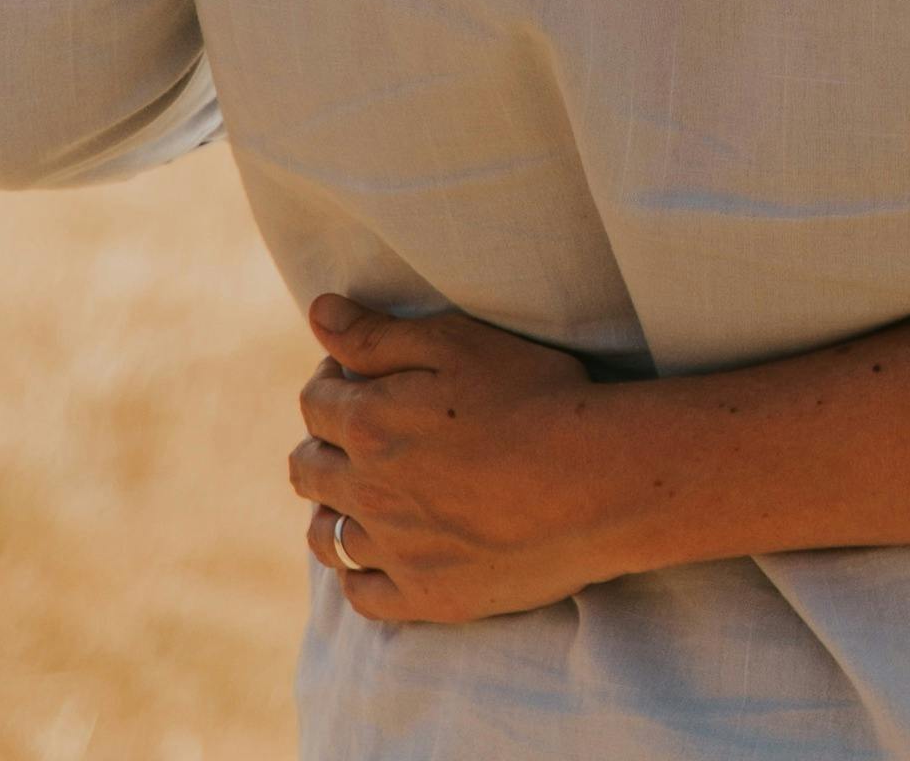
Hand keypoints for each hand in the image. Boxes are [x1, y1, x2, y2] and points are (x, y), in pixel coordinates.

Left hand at [290, 295, 638, 623]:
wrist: (601, 481)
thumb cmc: (537, 398)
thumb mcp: (459, 343)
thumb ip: (379, 333)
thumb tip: (318, 312)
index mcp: (370, 424)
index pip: (315, 402)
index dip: (332, 381)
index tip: (361, 377)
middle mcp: (368, 493)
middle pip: (308, 471)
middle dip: (324, 445)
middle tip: (364, 435)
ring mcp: (396, 552)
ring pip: (326, 538)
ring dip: (332, 511)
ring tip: (365, 497)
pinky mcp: (427, 597)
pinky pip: (361, 594)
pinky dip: (360, 572)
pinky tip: (384, 554)